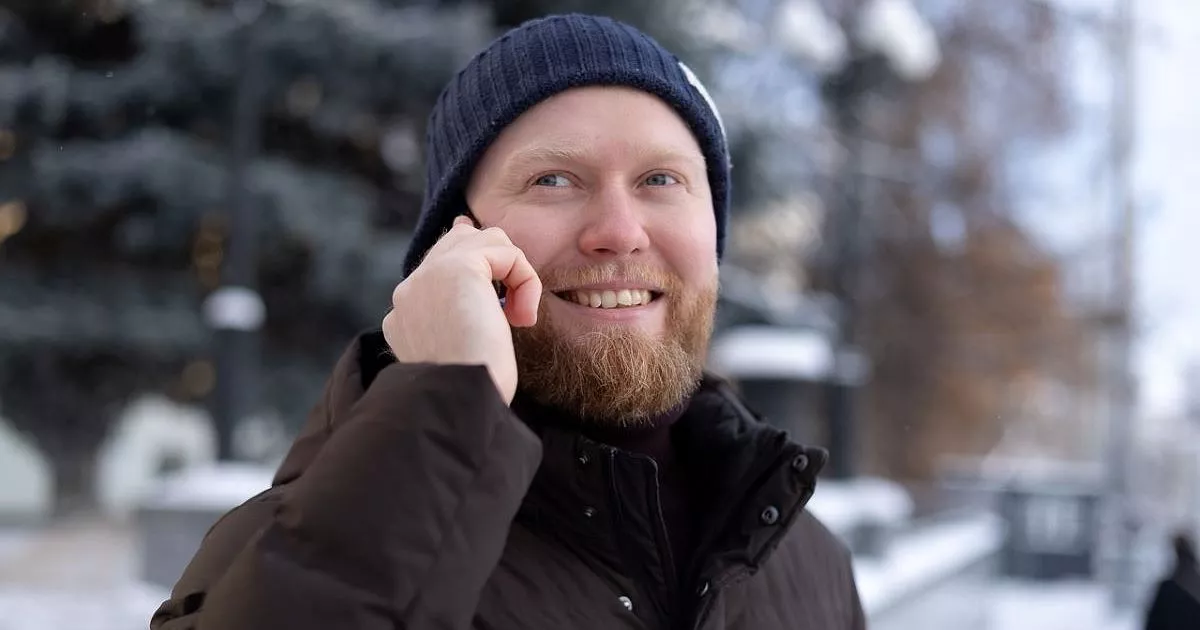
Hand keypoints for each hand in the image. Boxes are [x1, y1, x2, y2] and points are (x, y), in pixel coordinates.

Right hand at [382, 216, 541, 403]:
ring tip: (518, 317)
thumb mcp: (463, 353)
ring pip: (484, 239)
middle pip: (457, 241)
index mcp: (404, 314)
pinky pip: (506, 252)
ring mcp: (427, 276)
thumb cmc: (471, 392)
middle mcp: (409, 292)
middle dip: (496, 259)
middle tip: (513, 306)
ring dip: (514, 273)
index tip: (500, 273)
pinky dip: (525, 281)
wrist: (460, 403)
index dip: (474, 262)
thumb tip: (484, 290)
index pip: (437, 266)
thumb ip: (463, 319)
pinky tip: (523, 317)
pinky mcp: (457, 268)